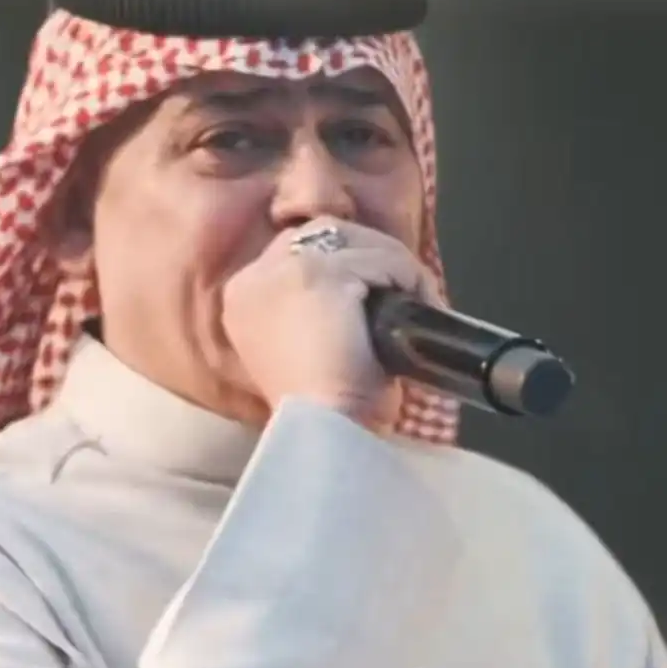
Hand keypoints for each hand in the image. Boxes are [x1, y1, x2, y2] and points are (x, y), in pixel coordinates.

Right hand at [222, 218, 427, 431]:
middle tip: (409, 295)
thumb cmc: (323, 413)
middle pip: (326, 234)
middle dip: (373, 258)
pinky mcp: (319, 273)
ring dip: (395, 266)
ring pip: (356, 240)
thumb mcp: (313, 350)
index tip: (380, 295)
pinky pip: (379, 258)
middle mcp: (253, 278)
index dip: (347, 265)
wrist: (324, 433)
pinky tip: (422, 305)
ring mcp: (282, 270)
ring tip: (421, 302)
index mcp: (244, 298)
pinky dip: (408, 277)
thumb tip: (370, 287)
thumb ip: (325, 310)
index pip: (299, 250)